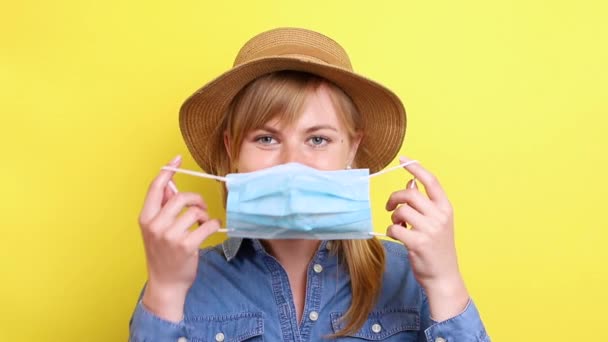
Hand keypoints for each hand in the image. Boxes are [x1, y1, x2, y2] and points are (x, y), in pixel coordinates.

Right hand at [137, 155, 219, 321]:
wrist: (165, 284)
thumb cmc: (162, 255)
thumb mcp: (155, 230)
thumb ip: (161, 208)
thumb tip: (170, 184)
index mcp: (145, 218)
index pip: (155, 187)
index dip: (167, 170)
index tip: (177, 159)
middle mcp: (155, 226)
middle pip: (181, 197)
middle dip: (196, 199)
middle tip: (201, 207)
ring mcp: (170, 237)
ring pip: (195, 211)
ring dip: (204, 215)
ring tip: (202, 224)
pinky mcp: (186, 246)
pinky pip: (207, 225)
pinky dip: (213, 225)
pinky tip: (210, 229)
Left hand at [385, 156, 468, 320]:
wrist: (444, 277)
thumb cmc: (437, 248)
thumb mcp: (436, 222)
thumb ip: (424, 203)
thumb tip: (410, 183)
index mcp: (445, 208)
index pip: (431, 181)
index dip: (416, 168)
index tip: (403, 160)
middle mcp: (440, 216)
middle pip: (409, 193)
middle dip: (394, 198)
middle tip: (389, 206)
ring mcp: (430, 230)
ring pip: (400, 210)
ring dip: (393, 217)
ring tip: (399, 225)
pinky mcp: (418, 243)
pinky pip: (394, 228)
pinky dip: (391, 231)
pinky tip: (398, 236)